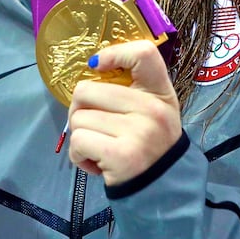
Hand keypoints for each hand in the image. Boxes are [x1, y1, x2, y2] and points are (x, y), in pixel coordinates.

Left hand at [67, 39, 181, 186]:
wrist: (161, 185)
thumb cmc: (149, 141)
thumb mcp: (152, 107)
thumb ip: (128, 87)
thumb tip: (91, 67)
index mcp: (160, 91)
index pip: (143, 54)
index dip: (114, 53)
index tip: (98, 66)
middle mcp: (152, 109)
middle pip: (86, 90)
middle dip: (80, 110)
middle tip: (95, 125)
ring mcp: (138, 132)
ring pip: (78, 118)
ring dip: (80, 135)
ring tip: (99, 146)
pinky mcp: (121, 155)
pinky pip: (78, 141)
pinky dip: (78, 154)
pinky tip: (95, 161)